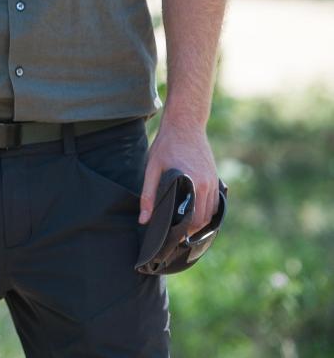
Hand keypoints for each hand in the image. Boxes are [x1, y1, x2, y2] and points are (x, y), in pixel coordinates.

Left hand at [138, 120, 218, 237]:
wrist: (185, 123)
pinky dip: (209, 209)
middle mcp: (207, 184)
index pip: (195, 219)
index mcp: (193, 183)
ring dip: (203, 220)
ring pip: (213, 211)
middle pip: (205, 218)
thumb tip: (144, 220)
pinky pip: (216, 200)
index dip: (186, 232)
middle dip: (194, 229)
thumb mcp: (152, 168)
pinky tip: (196, 210)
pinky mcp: (215, 176)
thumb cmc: (166, 145)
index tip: (175, 236)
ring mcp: (214, 180)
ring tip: (186, 225)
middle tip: (179, 233)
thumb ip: (148, 195)